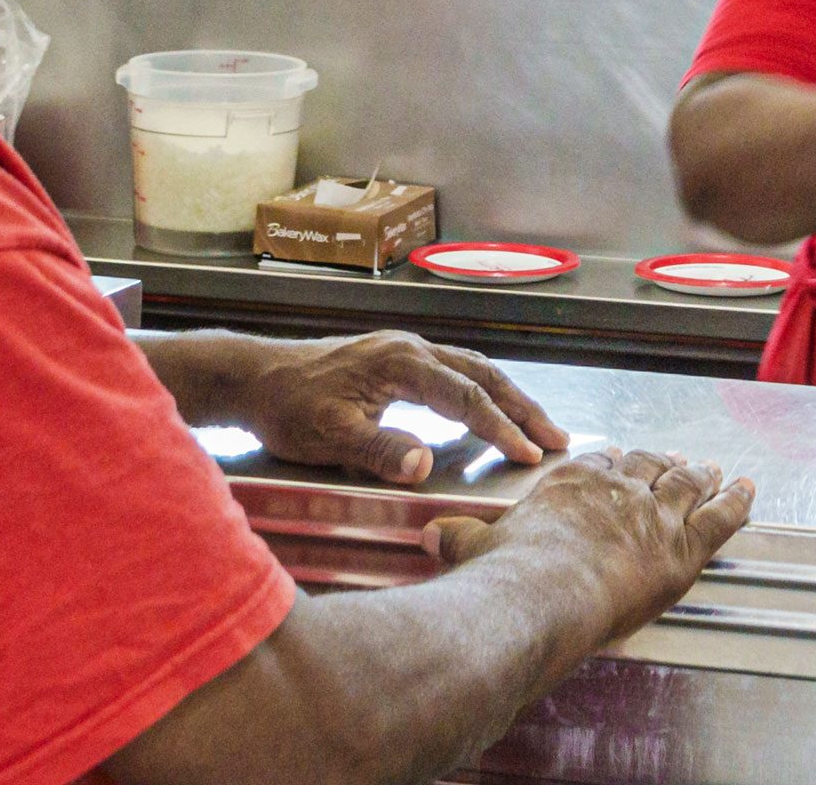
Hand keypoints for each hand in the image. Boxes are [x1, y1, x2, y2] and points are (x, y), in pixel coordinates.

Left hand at [242, 331, 570, 483]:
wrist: (255, 377)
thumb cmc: (288, 409)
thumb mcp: (327, 436)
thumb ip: (378, 449)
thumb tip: (425, 466)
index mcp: (402, 363)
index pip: (466, 397)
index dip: (501, 427)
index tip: (530, 454)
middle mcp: (414, 349)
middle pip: (485, 376)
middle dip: (525, 409)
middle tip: (559, 440)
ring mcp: (408, 351)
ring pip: (476, 370)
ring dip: (511, 399)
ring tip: (539, 427)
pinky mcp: (400, 360)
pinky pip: (458, 372)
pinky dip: (486, 392)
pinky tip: (493, 410)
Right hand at [425, 449, 755, 641]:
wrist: (535, 599)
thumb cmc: (501, 579)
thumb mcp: (471, 547)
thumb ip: (460, 537)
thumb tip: (435, 534)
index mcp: (570, 486)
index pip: (599, 465)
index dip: (614, 463)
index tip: (620, 460)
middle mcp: (617, 492)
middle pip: (647, 469)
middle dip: (662, 464)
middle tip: (675, 460)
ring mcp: (654, 517)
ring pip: (686, 487)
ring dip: (702, 476)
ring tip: (713, 470)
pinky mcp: (681, 549)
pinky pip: (720, 517)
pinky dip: (738, 502)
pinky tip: (748, 491)